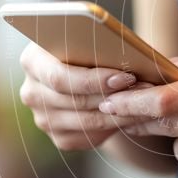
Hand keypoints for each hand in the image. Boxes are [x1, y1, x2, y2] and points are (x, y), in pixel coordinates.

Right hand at [18, 43, 152, 150]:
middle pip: (74, 101)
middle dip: (113, 95)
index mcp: (32, 60)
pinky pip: (90, 137)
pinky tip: (135, 114)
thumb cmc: (88, 48)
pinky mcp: (59, 137)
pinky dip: (115, 126)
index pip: (59, 77)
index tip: (126, 76)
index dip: (94, 79)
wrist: (82, 71)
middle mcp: (31, 91)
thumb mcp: (89, 40)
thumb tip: (129, 56)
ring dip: (120, 113)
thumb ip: (99, 45)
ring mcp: (43, 118)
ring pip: (86, 122)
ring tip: (146, 102)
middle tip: (145, 90)